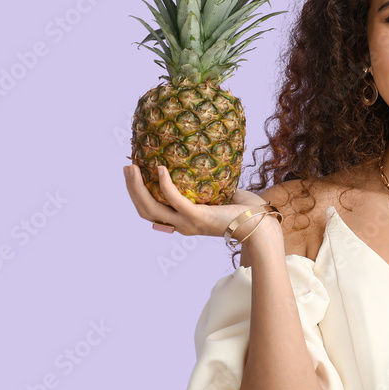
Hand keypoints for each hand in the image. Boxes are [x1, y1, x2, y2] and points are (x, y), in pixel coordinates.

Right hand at [124, 164, 268, 237]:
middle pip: (145, 210)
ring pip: (151, 208)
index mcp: (184, 222)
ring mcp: (187, 222)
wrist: (261, 225)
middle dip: (132, 189)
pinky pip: (174, 200)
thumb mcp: (222, 194)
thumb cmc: (246, 210)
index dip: (138, 196)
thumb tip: (204, 164)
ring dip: (138, 187)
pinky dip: (164, 184)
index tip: (133, 175)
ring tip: (132, 167)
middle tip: (127, 167)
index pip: (151, 213)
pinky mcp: (197, 217)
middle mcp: (181, 225)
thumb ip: (209, 185)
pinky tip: (160, 169)